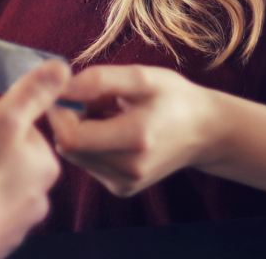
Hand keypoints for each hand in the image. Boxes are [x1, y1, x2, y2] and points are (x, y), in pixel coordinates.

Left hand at [45, 65, 228, 196]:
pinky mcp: (122, 188)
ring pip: (76, 156)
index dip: (60, 112)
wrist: (205, 131)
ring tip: (107, 113)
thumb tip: (60, 86)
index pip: (71, 136)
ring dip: (80, 132)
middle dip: (70, 119)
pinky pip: (89, 164)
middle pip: (69, 148)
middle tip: (92, 98)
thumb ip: (98, 80)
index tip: (67, 89)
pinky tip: (114, 131)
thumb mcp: (141, 77)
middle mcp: (130, 169)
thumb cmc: (173, 97)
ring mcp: (126, 183)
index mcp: (136, 139)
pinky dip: (91, 145)